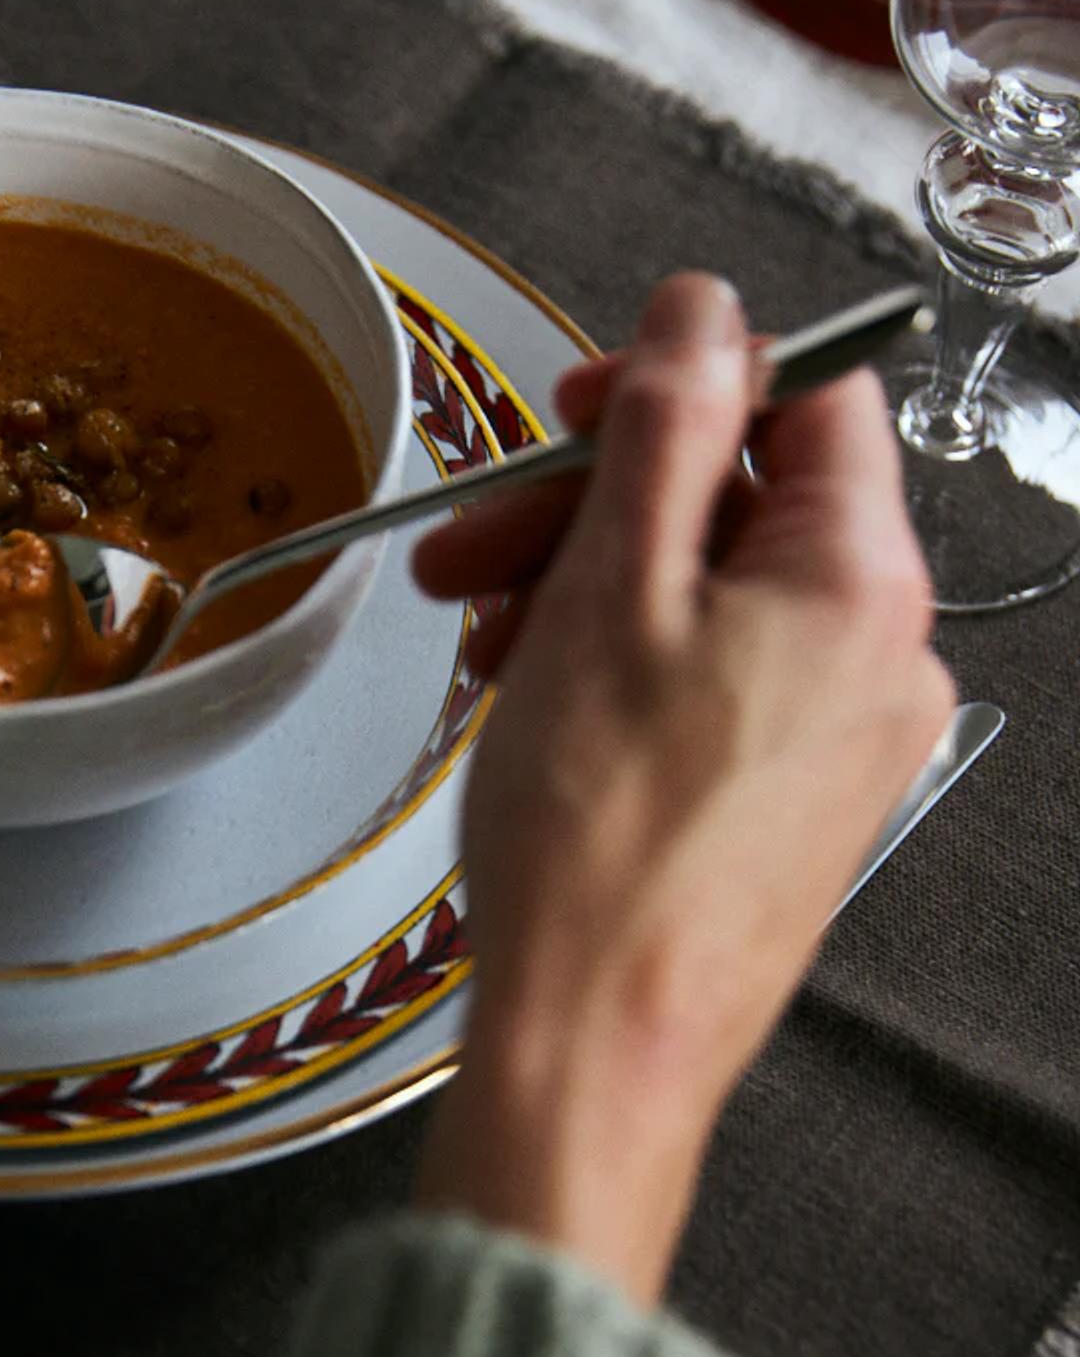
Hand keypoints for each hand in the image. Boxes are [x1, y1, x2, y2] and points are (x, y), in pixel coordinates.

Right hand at [413, 272, 952, 1304]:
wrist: (597, 1047)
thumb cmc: (598, 847)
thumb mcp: (610, 590)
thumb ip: (663, 427)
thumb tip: (700, 309)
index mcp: (861, 582)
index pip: (807, 396)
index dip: (678, 383)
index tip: (572, 415)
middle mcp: (882, 655)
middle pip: (741, 502)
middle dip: (592, 505)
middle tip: (474, 546)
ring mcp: (844, 735)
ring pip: (713, 594)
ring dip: (585, 587)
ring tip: (480, 642)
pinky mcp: (793, 799)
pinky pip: (714, 680)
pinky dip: (619, 664)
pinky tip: (528, 696)